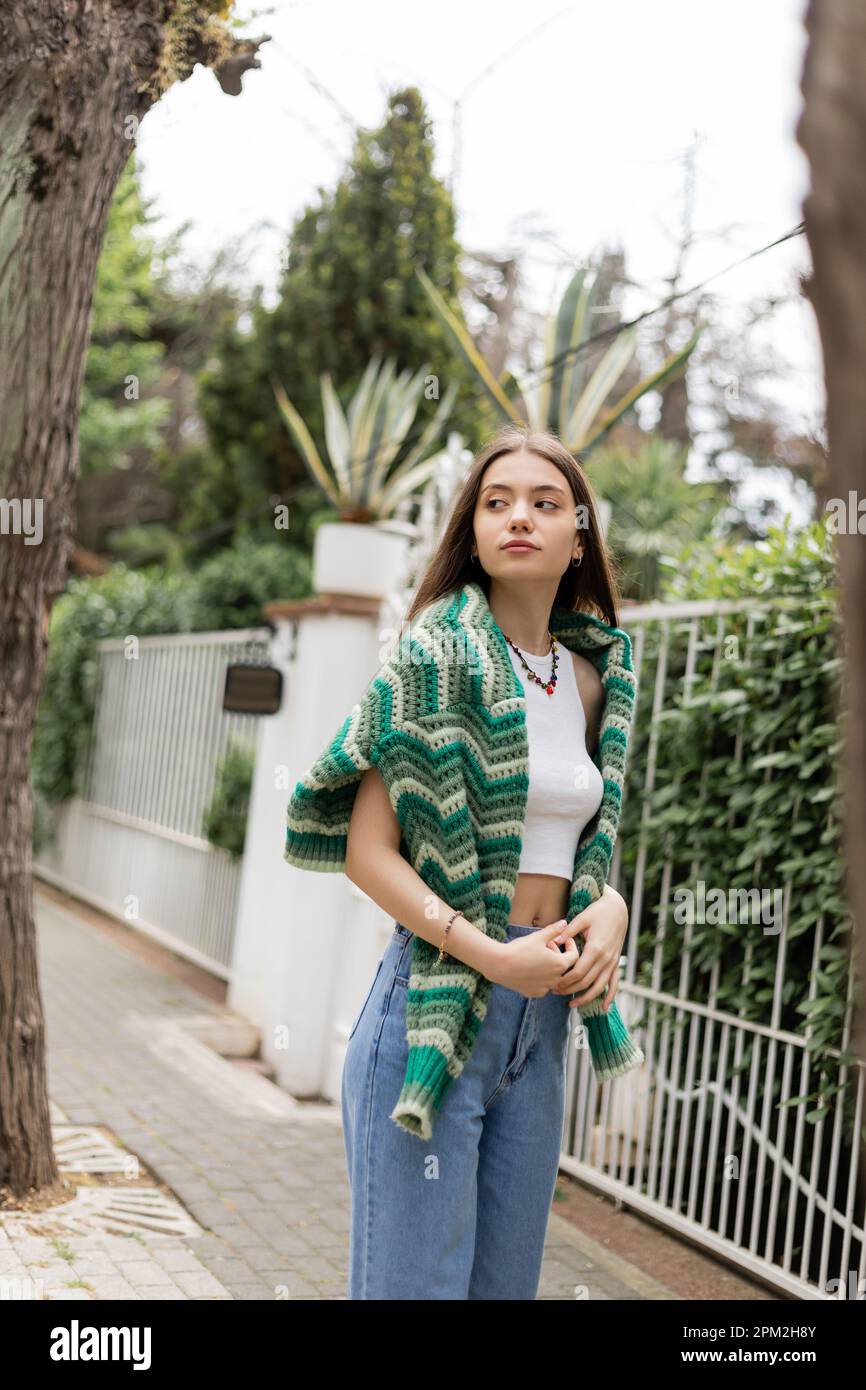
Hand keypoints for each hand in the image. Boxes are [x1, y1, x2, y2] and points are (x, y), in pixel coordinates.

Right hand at [492, 920, 576, 996]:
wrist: (499, 965)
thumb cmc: (520, 949)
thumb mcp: (538, 936)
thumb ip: (554, 930)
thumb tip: (564, 923)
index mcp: (560, 964)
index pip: (574, 956)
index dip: (571, 946)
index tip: (565, 939)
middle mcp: (555, 979)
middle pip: (563, 966)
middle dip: (558, 954)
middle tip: (547, 944)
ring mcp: (545, 988)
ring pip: (553, 976)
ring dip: (550, 966)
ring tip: (538, 955)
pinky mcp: (533, 993)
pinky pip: (543, 985)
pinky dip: (541, 977)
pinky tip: (530, 968)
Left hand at [549, 885, 628, 1012]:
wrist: (617, 909)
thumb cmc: (598, 911)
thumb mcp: (582, 918)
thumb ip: (568, 932)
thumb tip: (554, 941)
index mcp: (595, 948)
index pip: (578, 972)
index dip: (565, 981)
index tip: (553, 984)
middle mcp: (606, 959)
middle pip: (586, 982)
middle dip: (570, 990)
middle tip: (555, 992)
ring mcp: (612, 962)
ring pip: (600, 987)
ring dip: (586, 998)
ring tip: (572, 1005)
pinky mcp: (616, 963)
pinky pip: (614, 983)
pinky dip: (610, 997)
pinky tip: (604, 1008)